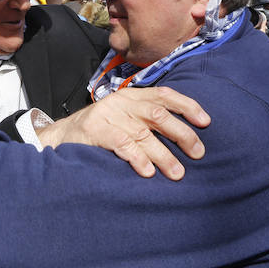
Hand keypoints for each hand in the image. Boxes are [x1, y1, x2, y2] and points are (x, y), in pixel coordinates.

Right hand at [35, 86, 209, 180]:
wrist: (62, 136)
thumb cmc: (101, 132)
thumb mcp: (125, 119)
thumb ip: (148, 121)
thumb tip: (187, 139)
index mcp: (132, 97)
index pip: (165, 94)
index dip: (187, 106)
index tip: (206, 122)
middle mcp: (122, 102)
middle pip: (158, 114)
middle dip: (182, 134)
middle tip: (198, 153)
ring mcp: (107, 114)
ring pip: (142, 132)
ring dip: (163, 154)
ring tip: (177, 172)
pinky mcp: (95, 130)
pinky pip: (121, 143)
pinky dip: (137, 158)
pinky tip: (147, 172)